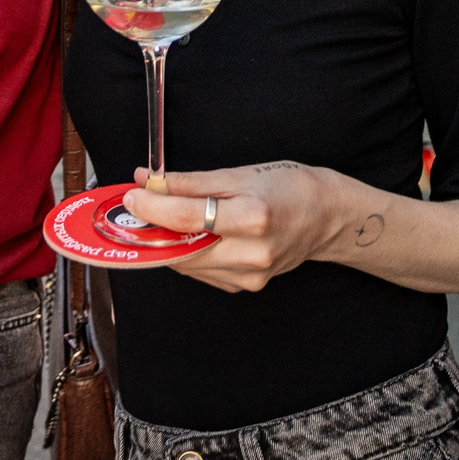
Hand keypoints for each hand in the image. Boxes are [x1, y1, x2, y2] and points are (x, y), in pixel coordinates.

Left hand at [124, 163, 363, 293]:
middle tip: (137, 207)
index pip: (186, 219)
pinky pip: (202, 271)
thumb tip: (150, 182)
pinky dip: (188, 253)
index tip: (132, 195)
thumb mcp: (241, 173)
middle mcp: (252, 253)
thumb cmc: (290, 187)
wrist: (327, 217)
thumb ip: (191, 182)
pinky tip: (192, 235)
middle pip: (181, 247)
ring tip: (161, 217)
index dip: (152, 208)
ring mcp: (249, 275)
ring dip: (167, 241)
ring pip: (187, 264)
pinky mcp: (246, 286)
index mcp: (253, 218)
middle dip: (152, 228)